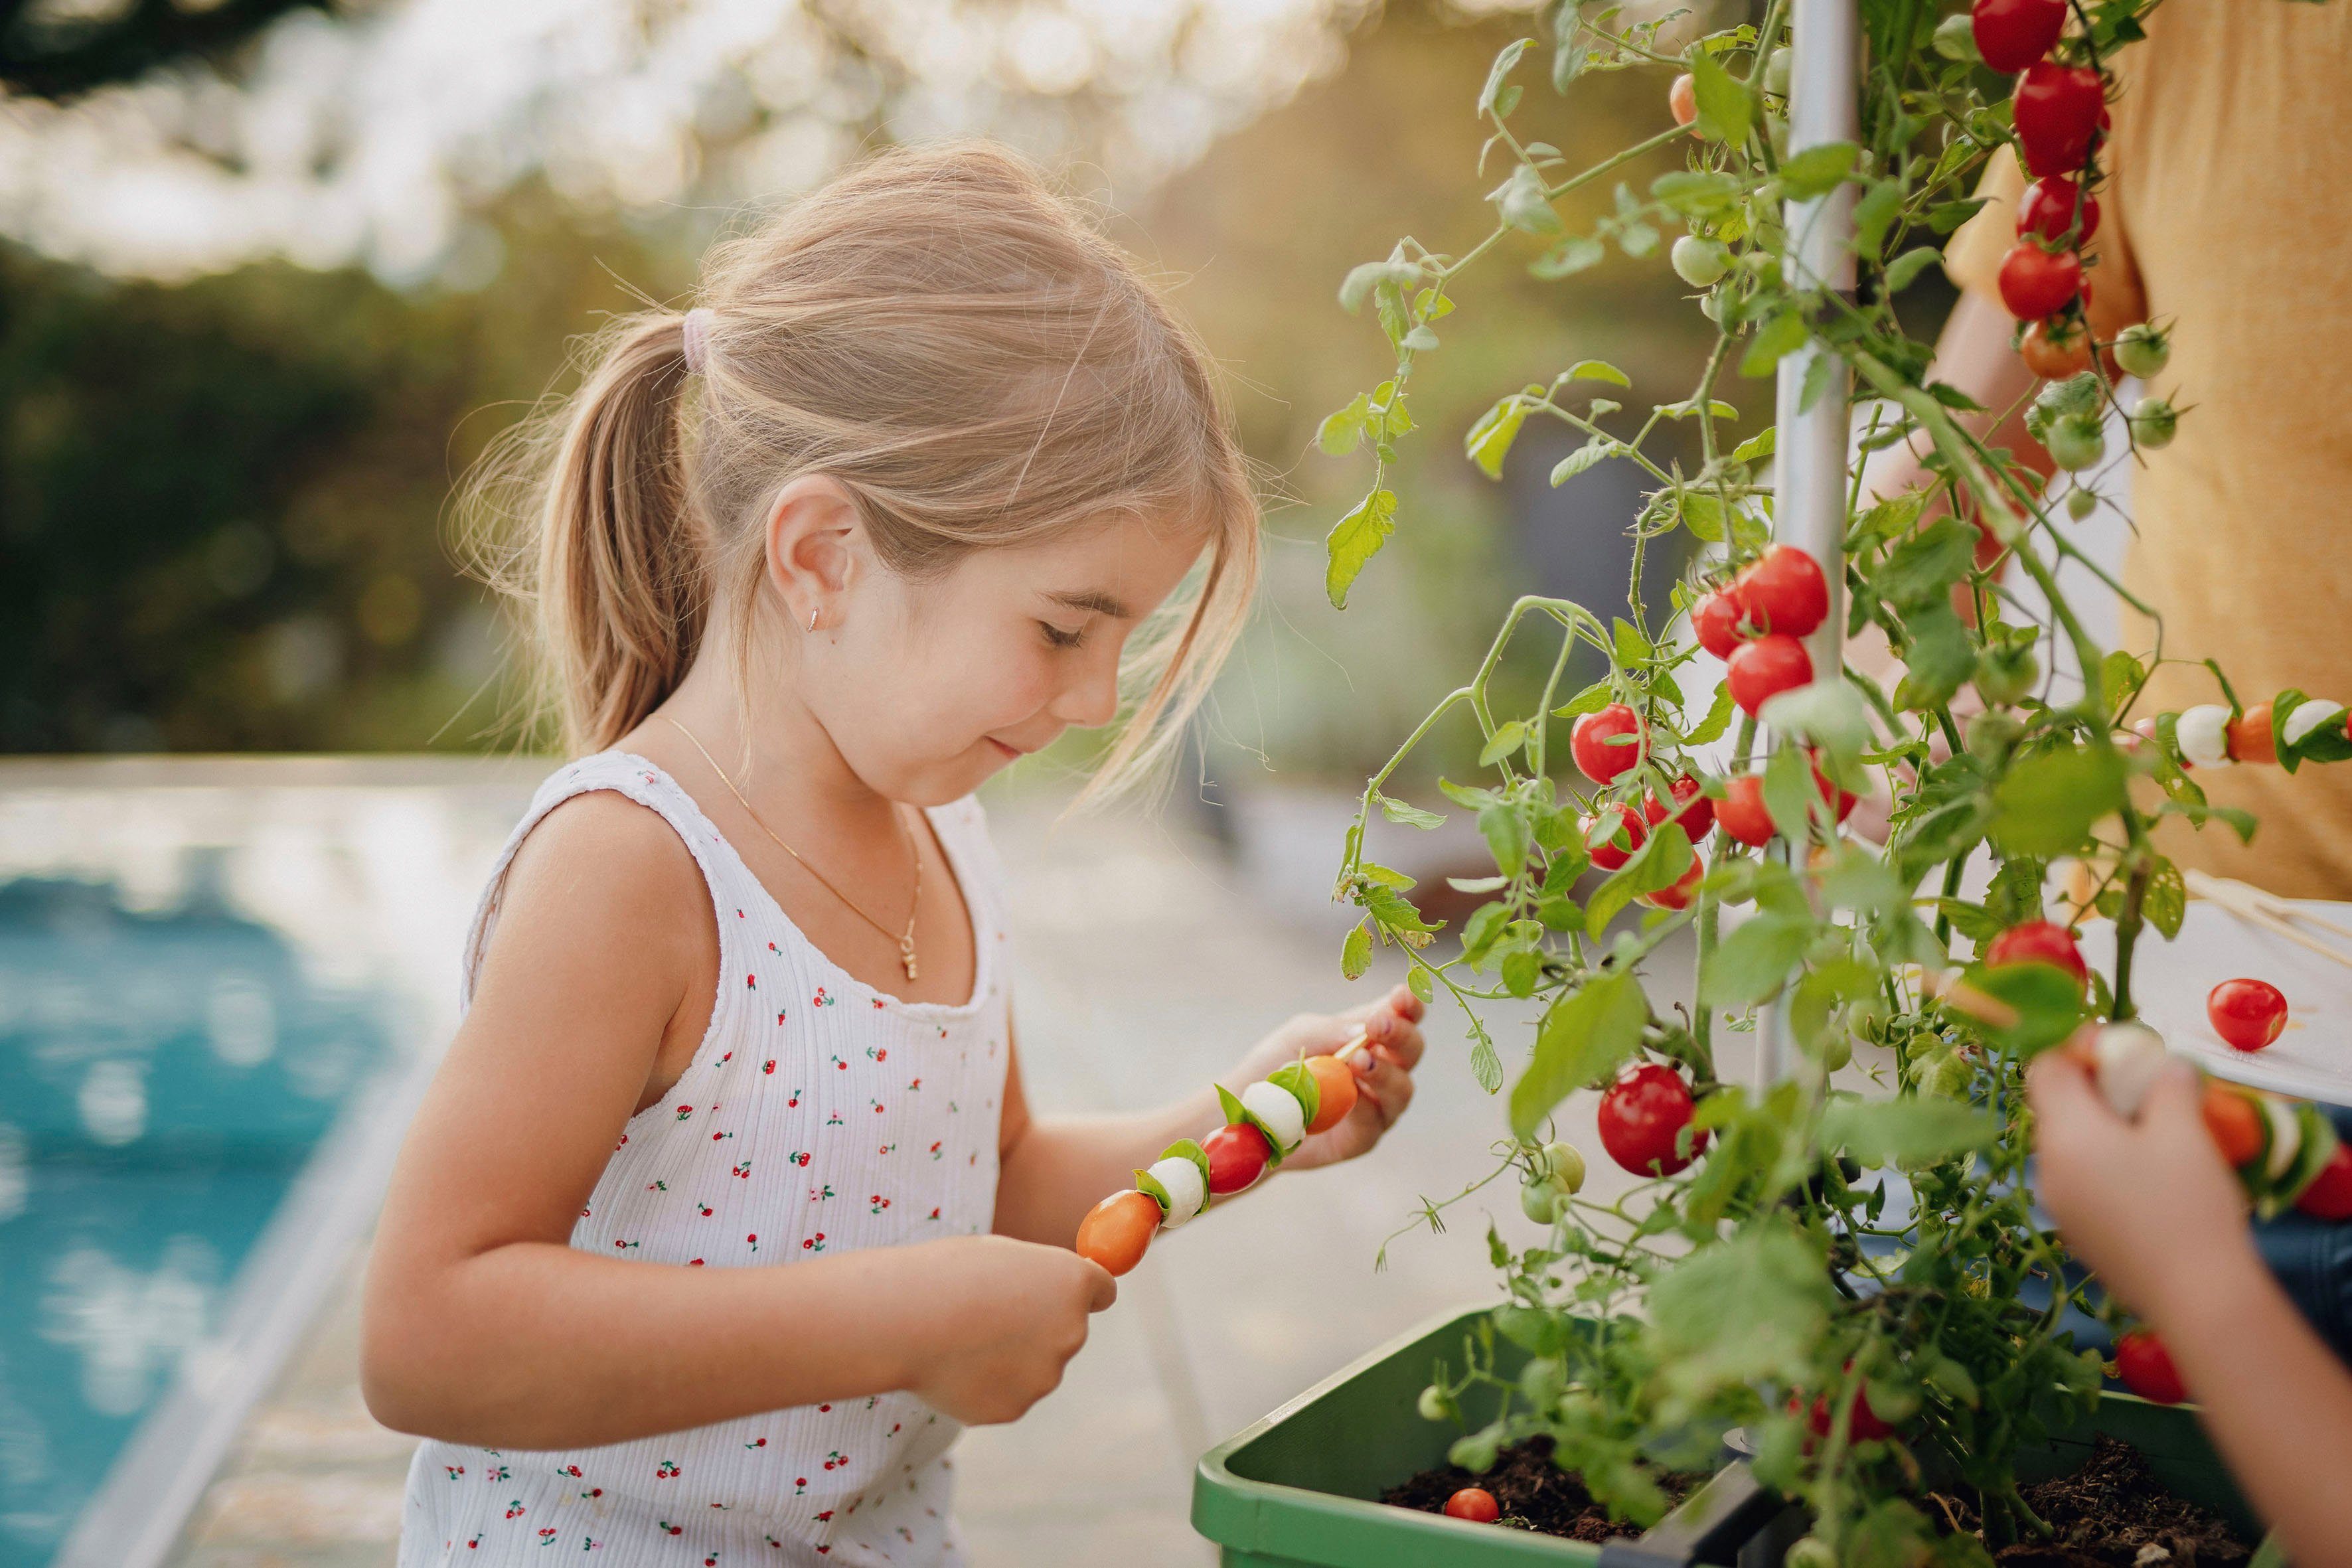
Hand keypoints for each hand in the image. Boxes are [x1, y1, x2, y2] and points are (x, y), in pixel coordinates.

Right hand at [902, 1234, 1115, 1424]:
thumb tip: (1045, 1296)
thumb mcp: (1000, 1256)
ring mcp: (1045, 1376)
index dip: (1081, 1294)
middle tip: (987, 1316)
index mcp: (1072, 1283)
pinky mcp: (1015, 1408)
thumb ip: (1034, 1279)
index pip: (1102, 1291)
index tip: (1063, 1297)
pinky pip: (1005, 1394)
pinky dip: (984, 1384)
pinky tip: (952, 1366)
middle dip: (1037, 1328)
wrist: (907, 1320)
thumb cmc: (946, 1274)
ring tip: (959, 1340)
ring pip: (1033, 1368)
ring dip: (1008, 1358)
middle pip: (1066, 1332)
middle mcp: (1072, 1332)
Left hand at [1228, 983, 1426, 1172]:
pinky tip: (1349, 1094)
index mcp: (1370, 1036)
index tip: (1402, 995)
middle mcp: (1382, 1069)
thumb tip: (1363, 1030)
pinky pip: (1373, 1120)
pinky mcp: (1363, 1137)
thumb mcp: (1299, 1036)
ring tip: (1359, 1060)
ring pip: (1401, 1088)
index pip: (1402, 1016)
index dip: (1409, 1005)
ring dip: (1384, 1072)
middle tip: (1378, 1025)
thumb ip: (1331, 1030)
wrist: (1247, 1112)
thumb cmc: (1276, 1065)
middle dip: (1400, 1035)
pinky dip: (1362, 1105)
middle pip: (1412, 1050)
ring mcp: (1377, 1105)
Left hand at [2025, 1050, 2254, 1323]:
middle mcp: (2046, 1167)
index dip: (2077, 1050)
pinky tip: (2151, 1176)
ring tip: (2155, 1131)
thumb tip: (2167, 1067)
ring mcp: (2058, 1206)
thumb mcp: (2184, 1131)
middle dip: (2095, 1090)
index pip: (2044, 1069)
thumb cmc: (2186, 1204)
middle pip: (2054, 1107)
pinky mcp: (2078, 1235)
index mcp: (2062, 1134)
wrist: (2197, 1298)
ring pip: (2069, 1146)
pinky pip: (2082, 1181)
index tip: (2120, 1051)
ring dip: (2103, 1129)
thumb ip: (2169, 1087)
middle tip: (2145, 1089)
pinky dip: (2107, 1164)